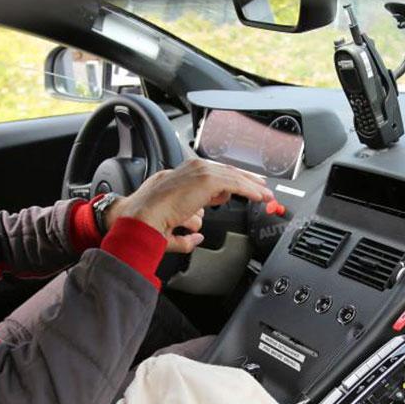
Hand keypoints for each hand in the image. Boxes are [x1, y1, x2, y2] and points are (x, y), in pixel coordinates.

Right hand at [105, 159, 273, 252]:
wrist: (139, 218)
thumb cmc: (147, 224)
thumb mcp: (172, 225)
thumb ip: (187, 226)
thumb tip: (199, 233)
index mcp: (178, 178)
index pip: (209, 175)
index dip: (227, 181)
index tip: (238, 187)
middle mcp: (188, 171)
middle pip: (223, 171)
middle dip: (244, 179)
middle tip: (260, 185)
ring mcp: (197, 172)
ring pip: (232, 176)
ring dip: (251, 186)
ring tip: (265, 195)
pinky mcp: (205, 179)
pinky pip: (234, 183)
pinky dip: (249, 189)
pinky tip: (260, 196)